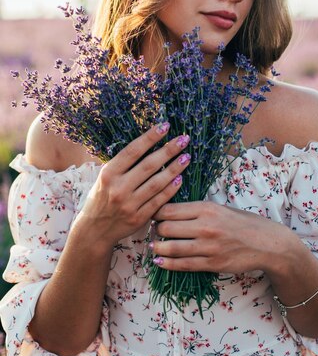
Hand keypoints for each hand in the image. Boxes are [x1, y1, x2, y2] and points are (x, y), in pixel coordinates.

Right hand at [77, 124, 191, 247]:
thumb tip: (148, 142)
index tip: (165, 126)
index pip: (133, 151)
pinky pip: (159, 200)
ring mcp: (129, 204)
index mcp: (109, 173)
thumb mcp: (105, 176)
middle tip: (184, 140)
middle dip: (169, 150)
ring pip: (157, 183)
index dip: (150, 137)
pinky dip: (170, 189)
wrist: (94, 229)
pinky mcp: (138, 218)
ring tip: (186, 157)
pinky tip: (180, 178)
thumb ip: (124, 163)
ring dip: (174, 169)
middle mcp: (118, 188)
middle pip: (148, 165)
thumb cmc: (102, 197)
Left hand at [151, 201, 289, 274]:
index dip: (157, 213)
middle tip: (154, 232)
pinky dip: (167, 264)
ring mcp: (208, 247)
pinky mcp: (211, 264)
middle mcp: (205, 226)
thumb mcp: (220, 208)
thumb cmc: (243, 223)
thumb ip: (197, 211)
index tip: (154, 216)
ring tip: (154, 247)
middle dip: (156, 230)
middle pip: (166, 228)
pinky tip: (159, 262)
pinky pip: (182, 265)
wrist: (267, 243)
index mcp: (206, 208)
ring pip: (170, 248)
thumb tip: (170, 213)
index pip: (169, 210)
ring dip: (157, 248)